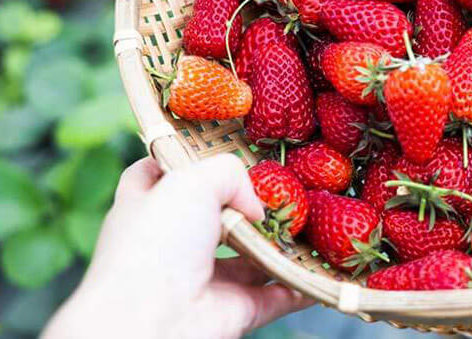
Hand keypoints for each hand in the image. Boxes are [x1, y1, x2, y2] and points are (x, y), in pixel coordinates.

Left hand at [44, 155, 311, 338]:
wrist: (152, 321)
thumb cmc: (156, 243)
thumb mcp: (189, 180)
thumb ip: (229, 173)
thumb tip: (255, 207)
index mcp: (148, 208)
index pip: (158, 176)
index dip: (183, 162)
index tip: (213, 149)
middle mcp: (175, 244)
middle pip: (216, 217)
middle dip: (247, 205)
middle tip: (283, 189)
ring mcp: (205, 280)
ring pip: (252, 257)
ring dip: (282, 245)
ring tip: (314, 223)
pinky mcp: (235, 310)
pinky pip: (278, 294)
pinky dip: (301, 283)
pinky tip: (323, 267)